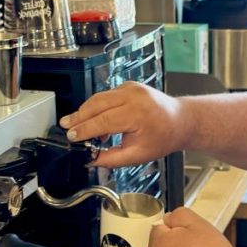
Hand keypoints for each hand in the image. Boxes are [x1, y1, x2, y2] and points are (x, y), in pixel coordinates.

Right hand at [59, 82, 184, 168]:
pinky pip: (105, 95)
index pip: (103, 120)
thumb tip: (91, 160)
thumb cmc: (164, 137)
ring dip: (85, 111)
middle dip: (79, 117)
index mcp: (137, 114)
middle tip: (67, 128)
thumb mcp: (138, 155)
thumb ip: (112, 159)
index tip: (72, 137)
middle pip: (96, 104)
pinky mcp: (128, 86)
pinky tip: (93, 120)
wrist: (180, 121)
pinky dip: (96, 106)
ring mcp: (131, 88)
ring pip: (99, 97)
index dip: (84, 129)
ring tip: (75, 125)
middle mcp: (134, 96)